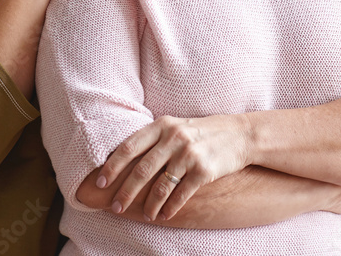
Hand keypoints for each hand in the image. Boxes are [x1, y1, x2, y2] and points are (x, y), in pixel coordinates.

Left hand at [96, 114, 249, 221]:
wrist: (240, 135)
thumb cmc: (201, 133)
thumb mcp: (175, 127)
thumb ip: (152, 140)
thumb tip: (121, 160)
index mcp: (162, 125)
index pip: (129, 147)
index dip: (112, 166)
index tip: (100, 182)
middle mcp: (173, 137)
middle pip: (141, 169)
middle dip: (126, 191)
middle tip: (116, 206)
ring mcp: (189, 154)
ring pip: (161, 185)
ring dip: (149, 204)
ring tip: (144, 215)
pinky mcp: (204, 170)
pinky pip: (182, 193)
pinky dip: (171, 207)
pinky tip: (164, 215)